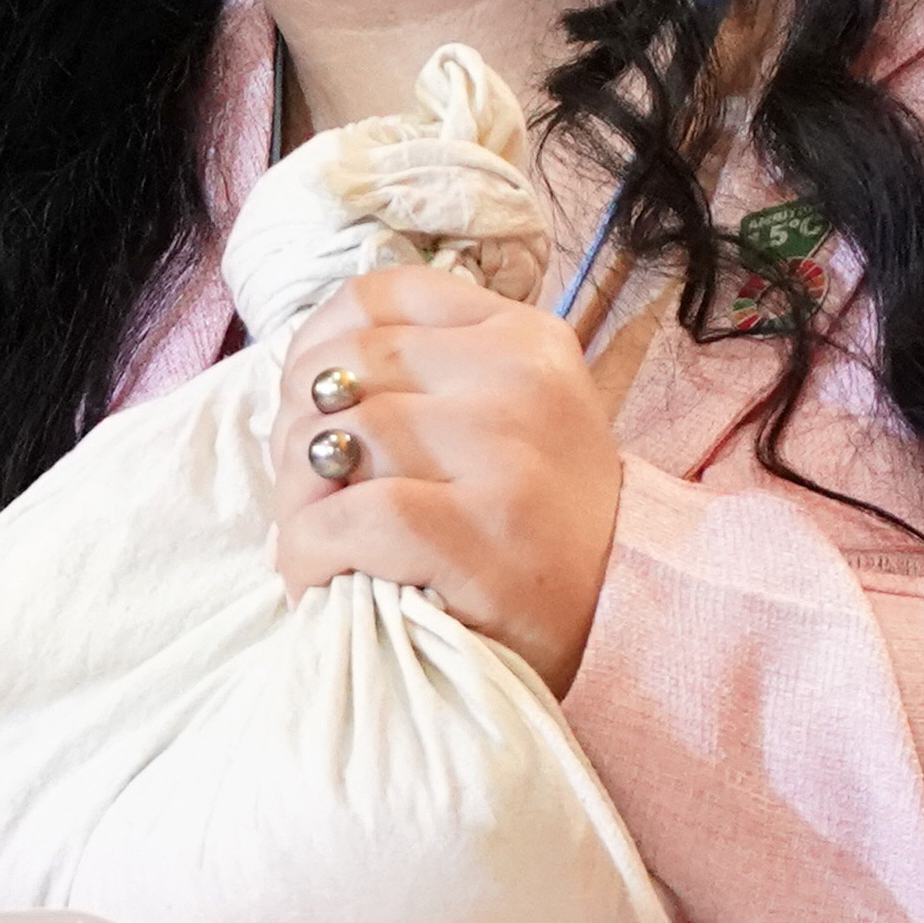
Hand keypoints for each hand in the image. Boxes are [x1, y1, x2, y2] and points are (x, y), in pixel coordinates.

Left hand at [267, 263, 625, 691]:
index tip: (308, 406)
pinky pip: (351, 516)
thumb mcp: (510, 418)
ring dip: (299, 499)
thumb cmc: (539, 526)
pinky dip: (310, 551)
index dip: (314, 349)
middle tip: (309, 494)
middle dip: (298, 434)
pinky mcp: (481, 531)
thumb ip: (429, 376)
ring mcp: (507, 453)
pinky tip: (318, 577)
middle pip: (346, 368)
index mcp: (524, 338)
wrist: (625, 625)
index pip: (377, 298)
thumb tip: (307, 377)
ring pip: (340, 437)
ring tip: (315, 539)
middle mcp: (521, 380)